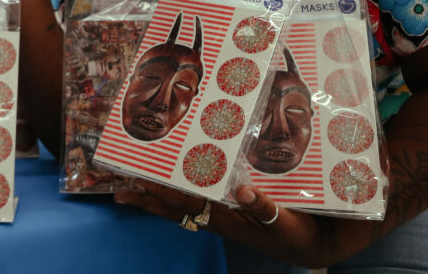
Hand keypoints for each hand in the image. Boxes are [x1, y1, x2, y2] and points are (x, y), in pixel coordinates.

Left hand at [114, 179, 331, 268]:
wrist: (307, 245)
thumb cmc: (295, 232)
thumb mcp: (284, 221)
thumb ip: (264, 207)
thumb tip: (241, 189)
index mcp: (227, 218)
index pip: (188, 203)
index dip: (164, 193)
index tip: (141, 182)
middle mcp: (217, 218)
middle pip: (175, 209)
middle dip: (148, 199)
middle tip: (120, 191)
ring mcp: (220, 217)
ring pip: (181, 208)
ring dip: (158, 198)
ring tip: (133, 189)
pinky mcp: (227, 214)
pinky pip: (196, 205)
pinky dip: (179, 197)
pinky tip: (170, 188)